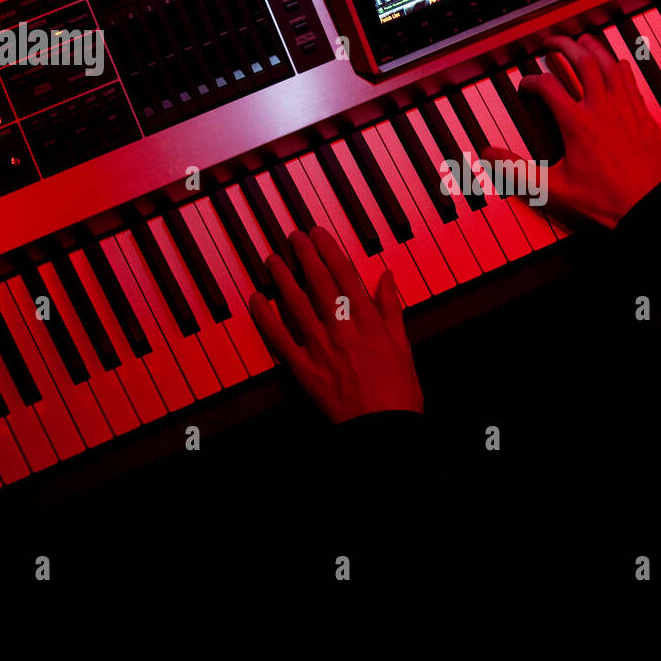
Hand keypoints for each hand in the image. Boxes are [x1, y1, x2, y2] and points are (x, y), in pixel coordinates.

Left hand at [248, 227, 422, 423]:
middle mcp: (341, 327)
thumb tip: (387, 278)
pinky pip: (280, 338)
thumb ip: (392, 307)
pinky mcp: (304, 368)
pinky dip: (266, 318)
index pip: (345, 274)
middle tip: (292, 236)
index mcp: (368, 319)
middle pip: (318, 282)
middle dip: (304, 255)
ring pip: (296, 303)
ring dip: (283, 278)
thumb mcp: (403, 343)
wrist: (382, 426)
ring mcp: (320, 346)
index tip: (318, 234)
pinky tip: (257, 300)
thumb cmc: (398, 390)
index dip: (329, 250)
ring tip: (273, 259)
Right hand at [484, 33, 660, 227]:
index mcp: (577, 123)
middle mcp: (602, 109)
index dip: (531, 81)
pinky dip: (620, 67)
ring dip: (594, 48)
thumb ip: (518, 170)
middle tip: (553, 42)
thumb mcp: (554, 188)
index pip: (547, 86)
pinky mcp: (643, 115)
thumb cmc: (605, 199)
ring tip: (582, 41)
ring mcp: (625, 109)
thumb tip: (491, 154)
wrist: (647, 206)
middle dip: (564, 46)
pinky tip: (616, 64)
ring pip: (610, 64)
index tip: (526, 86)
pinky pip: (631, 81)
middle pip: (582, 61)